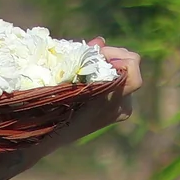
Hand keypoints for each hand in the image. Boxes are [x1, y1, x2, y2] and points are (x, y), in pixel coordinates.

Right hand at [0, 43, 141, 179]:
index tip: (98, 53)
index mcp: (110, 99)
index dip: (118, 55)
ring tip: (91, 66)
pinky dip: (108, 79)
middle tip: (96, 54)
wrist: (46, 138)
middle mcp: (120, 107)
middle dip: (114, 58)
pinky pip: (120, 88)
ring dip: (110, 68)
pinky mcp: (117, 113)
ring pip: (125, 78)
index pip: (132, 69)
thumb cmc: (49, 106)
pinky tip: (92, 78)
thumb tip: (100, 41)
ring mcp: (120, 112)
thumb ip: (86, 58)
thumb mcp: (64, 78)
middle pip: (130, 70)